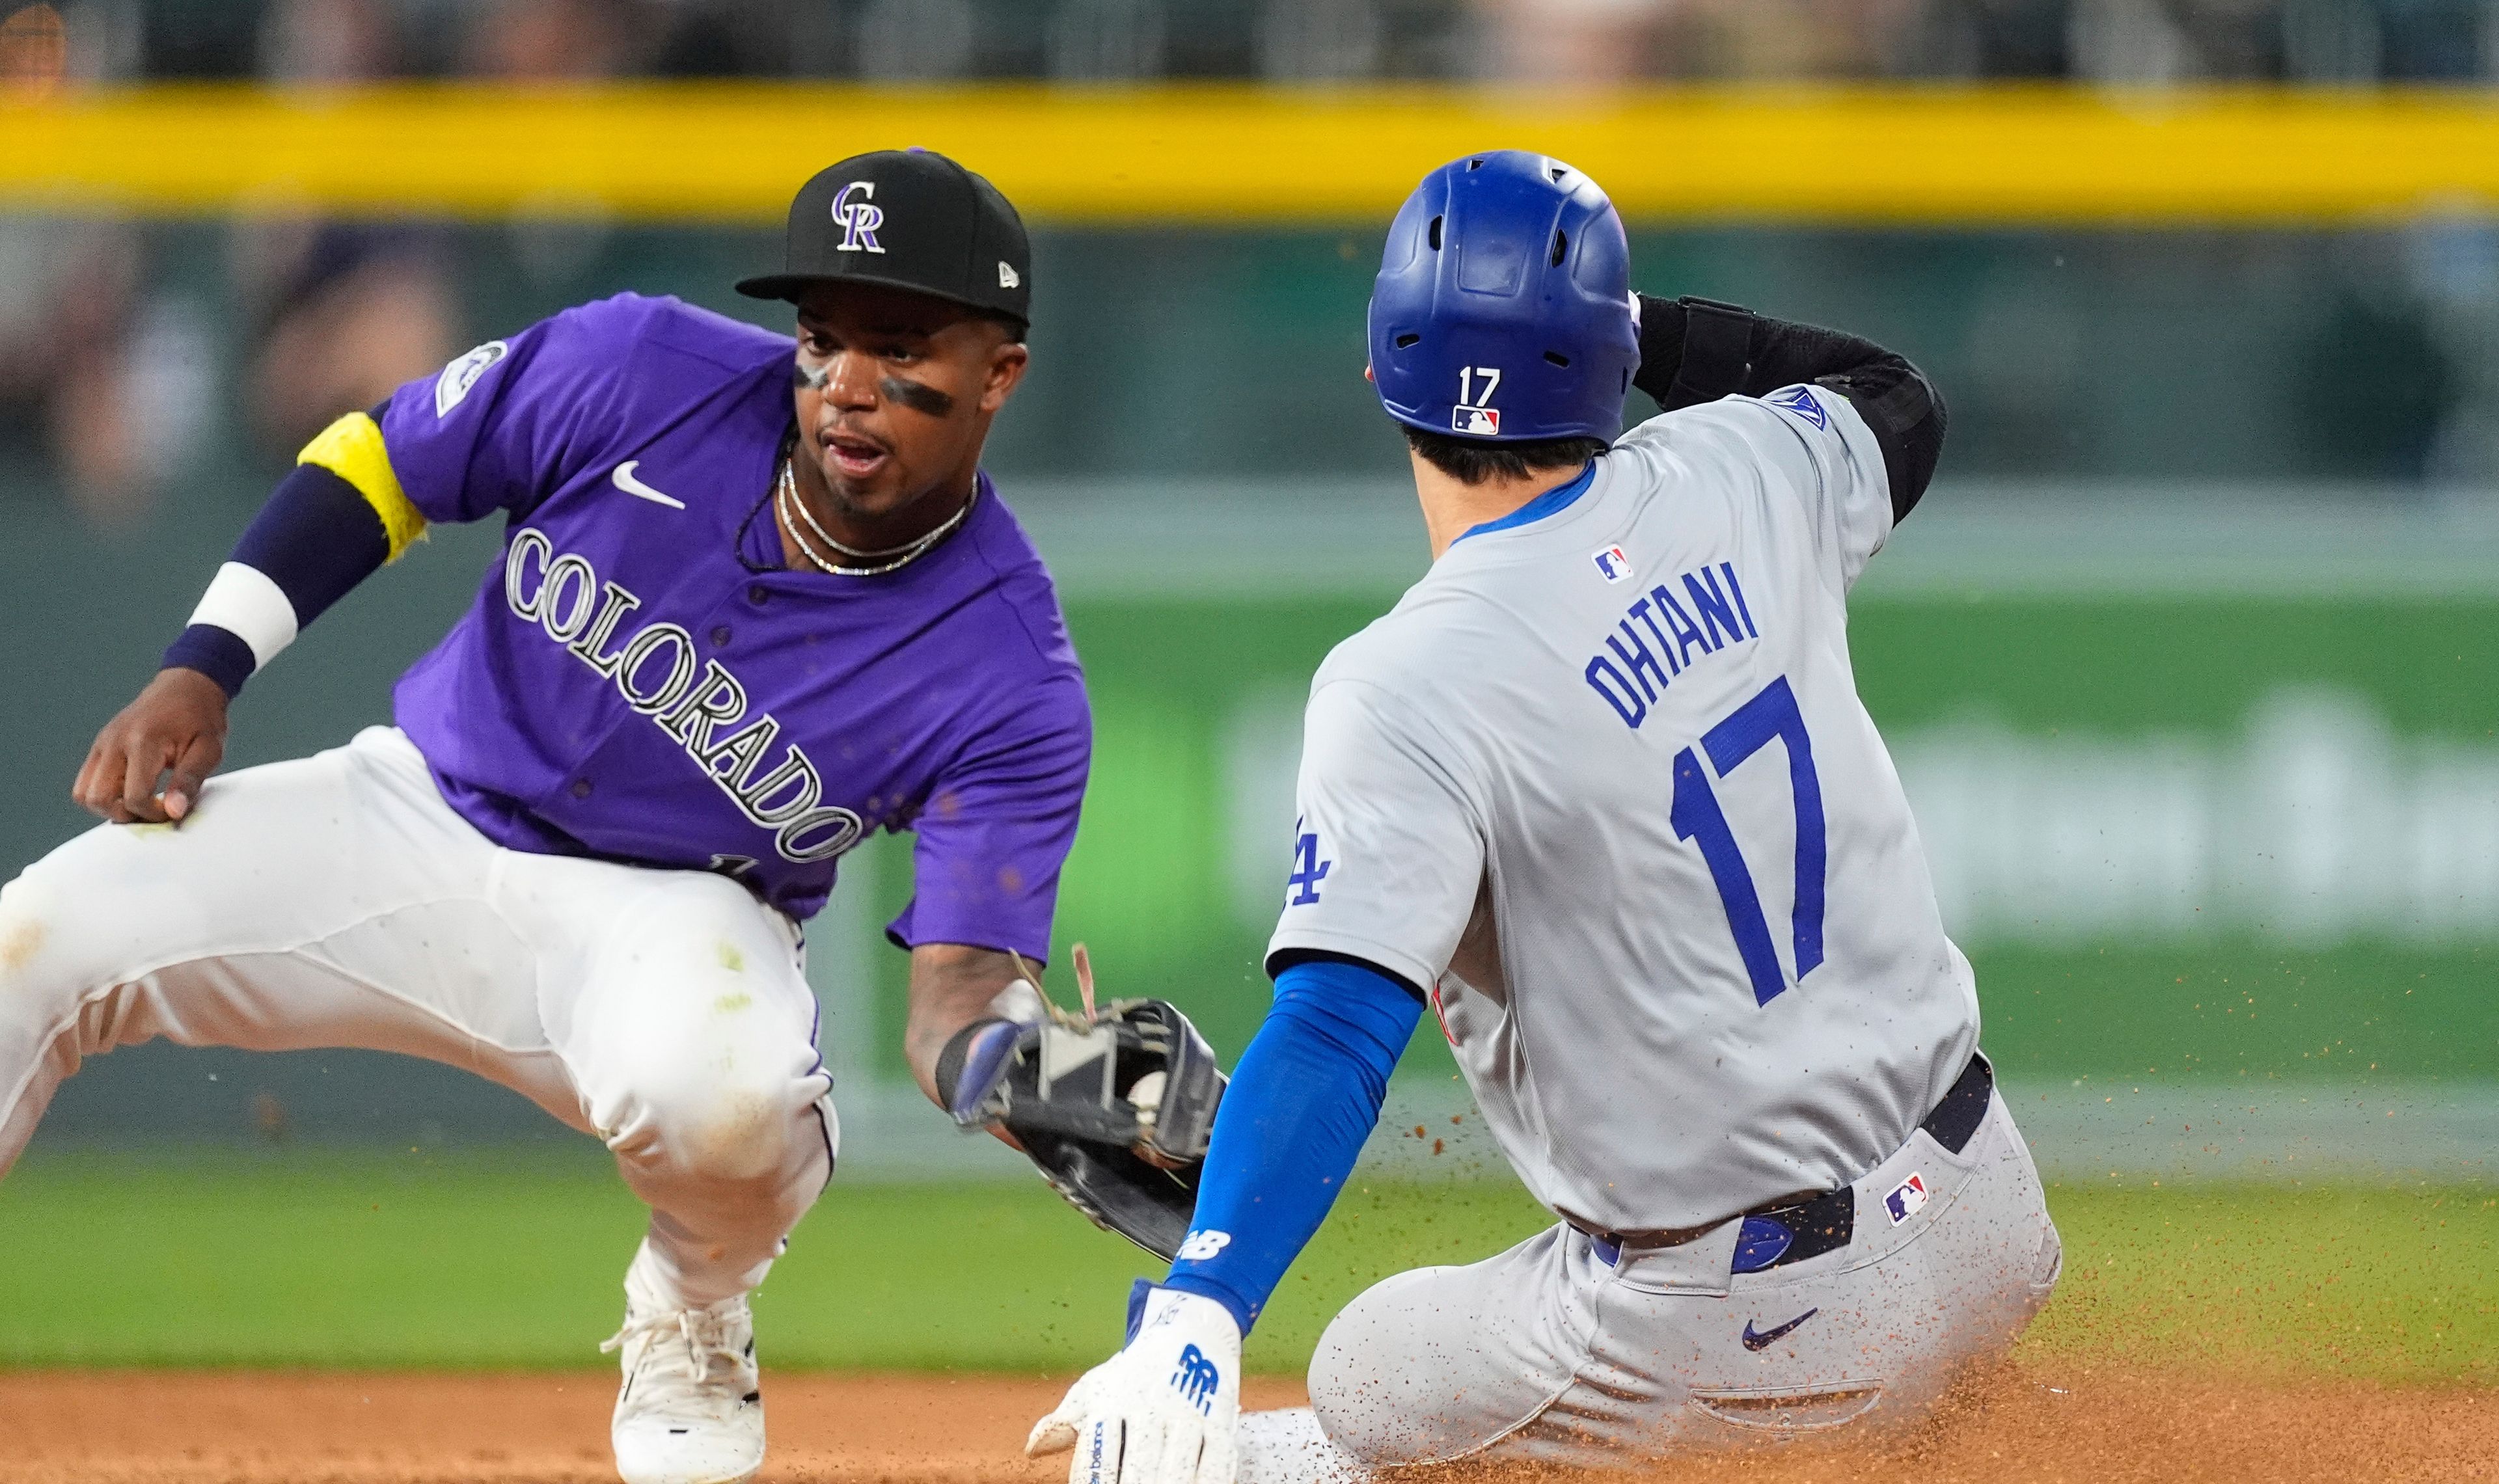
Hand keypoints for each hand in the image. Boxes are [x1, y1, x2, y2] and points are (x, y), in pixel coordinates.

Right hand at [73, 668, 228, 823]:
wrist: (186, 688)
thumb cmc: (201, 719)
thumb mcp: (208, 750)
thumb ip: (189, 781)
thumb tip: (174, 812)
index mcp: (143, 742)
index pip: (134, 796)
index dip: (153, 814)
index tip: (172, 809)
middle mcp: (114, 742)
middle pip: (97, 799)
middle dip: (125, 814)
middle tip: (152, 809)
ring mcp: (102, 743)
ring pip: (83, 793)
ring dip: (109, 806)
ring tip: (140, 801)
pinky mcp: (99, 747)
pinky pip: (86, 782)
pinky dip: (103, 794)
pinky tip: (131, 790)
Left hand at [1029, 1286, 1240, 1483]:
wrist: (1192, 1330)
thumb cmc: (1134, 1374)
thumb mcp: (1096, 1388)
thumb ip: (1065, 1421)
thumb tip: (1032, 1449)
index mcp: (1113, 1402)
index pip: (1096, 1462)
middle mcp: (1150, 1408)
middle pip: (1138, 1470)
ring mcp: (1188, 1416)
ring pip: (1177, 1471)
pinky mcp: (1220, 1423)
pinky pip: (1217, 1465)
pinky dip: (1208, 1482)